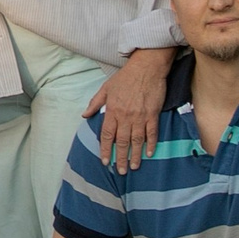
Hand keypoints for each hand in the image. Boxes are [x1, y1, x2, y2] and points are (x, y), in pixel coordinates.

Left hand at [85, 46, 173, 174]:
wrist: (146, 67)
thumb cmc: (125, 77)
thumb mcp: (106, 88)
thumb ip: (95, 103)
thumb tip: (85, 115)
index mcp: (112, 110)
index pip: (106, 135)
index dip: (105, 149)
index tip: (105, 161)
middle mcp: (125, 116)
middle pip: (122, 142)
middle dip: (120, 158)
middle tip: (120, 170)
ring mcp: (140, 116)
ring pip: (136, 140)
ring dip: (135, 155)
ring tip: (133, 167)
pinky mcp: (153, 114)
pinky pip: (152, 133)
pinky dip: (151, 144)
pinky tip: (149, 153)